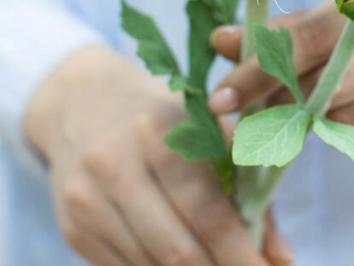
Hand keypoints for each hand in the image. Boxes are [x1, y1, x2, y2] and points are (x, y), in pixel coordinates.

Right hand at [24, 45, 292, 265]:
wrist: (82, 103)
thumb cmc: (162, 119)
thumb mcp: (209, 133)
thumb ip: (250, 191)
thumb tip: (281, 256)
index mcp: (159, 135)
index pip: (207, 212)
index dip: (242, 253)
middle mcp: (116, 167)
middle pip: (178, 251)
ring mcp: (88, 201)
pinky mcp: (72, 228)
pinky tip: (181, 265)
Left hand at [208, 0, 353, 151]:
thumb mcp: (352, 6)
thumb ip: (288, 27)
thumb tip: (220, 42)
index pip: (318, 32)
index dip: (264, 66)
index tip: (222, 94)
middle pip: (335, 80)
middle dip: (283, 100)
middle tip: (249, 112)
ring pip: (352, 116)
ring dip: (317, 119)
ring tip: (308, 107)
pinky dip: (351, 133)